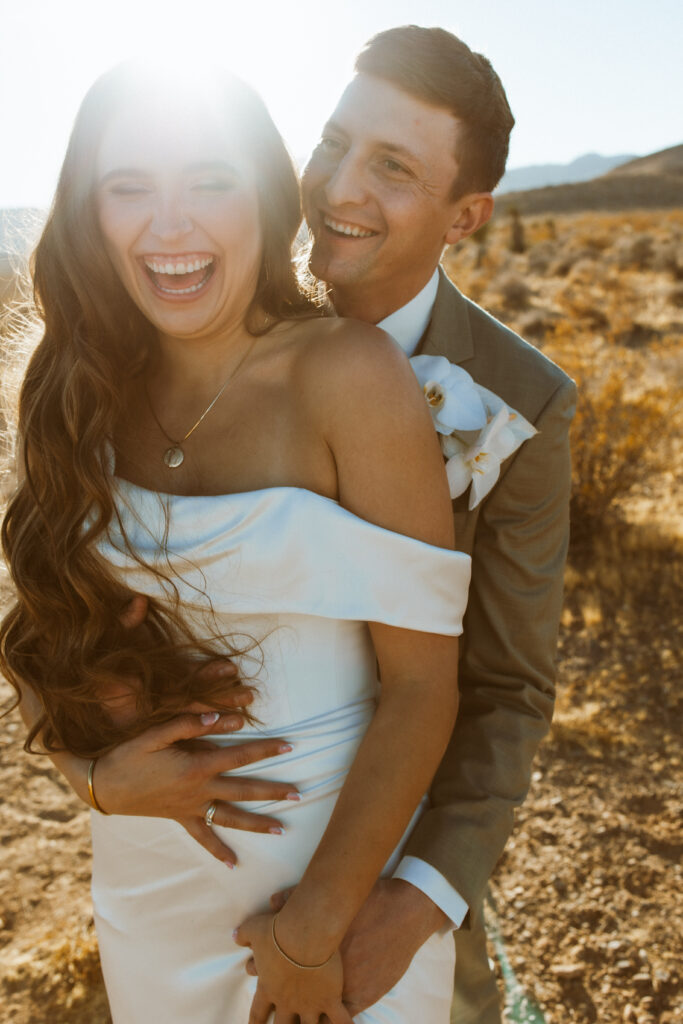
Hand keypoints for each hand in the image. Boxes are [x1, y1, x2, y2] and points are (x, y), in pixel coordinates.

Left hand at [234, 913, 352, 1023]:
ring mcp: (309, 1003)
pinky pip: (340, 1020)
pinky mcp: (330, 998)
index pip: (258, 1013)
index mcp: (268, 988)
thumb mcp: (254, 928)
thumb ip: (243, 934)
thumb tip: (234, 935)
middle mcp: (287, 1002)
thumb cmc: (277, 930)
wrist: (305, 934)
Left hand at [255, 879, 447, 1014]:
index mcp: (302, 953)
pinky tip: (324, 1023)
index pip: (271, 973)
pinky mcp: (356, 998)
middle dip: (275, 1005)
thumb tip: (271, 900)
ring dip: (300, 1018)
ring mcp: (334, 992)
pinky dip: (329, 1022)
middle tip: (270, 1006)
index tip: (253, 970)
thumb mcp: (327, 895)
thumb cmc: (363, 901)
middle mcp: (313, 978)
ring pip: (308, 1018)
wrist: (399, 914)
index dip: (262, 974)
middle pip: (285, 1003)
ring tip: (294, 1018)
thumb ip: (294, 898)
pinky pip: (337, 1019)